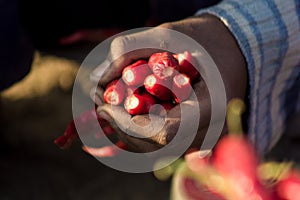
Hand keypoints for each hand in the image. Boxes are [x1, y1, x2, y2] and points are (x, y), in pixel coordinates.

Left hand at [92, 14, 246, 152]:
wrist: (234, 49)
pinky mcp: (197, 137)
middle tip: (104, 105)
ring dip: (129, 133)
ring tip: (115, 107)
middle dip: (122, 129)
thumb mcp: (166, 33)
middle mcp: (212, 130)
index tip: (106, 106)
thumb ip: (129, 50)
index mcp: (212, 106)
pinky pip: (165, 145)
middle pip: (157, 147)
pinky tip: (133, 114)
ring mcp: (205, 137)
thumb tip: (96, 80)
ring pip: (158, 150)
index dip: (129, 125)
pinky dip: (142, 133)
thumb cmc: (203, 39)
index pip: (164, 132)